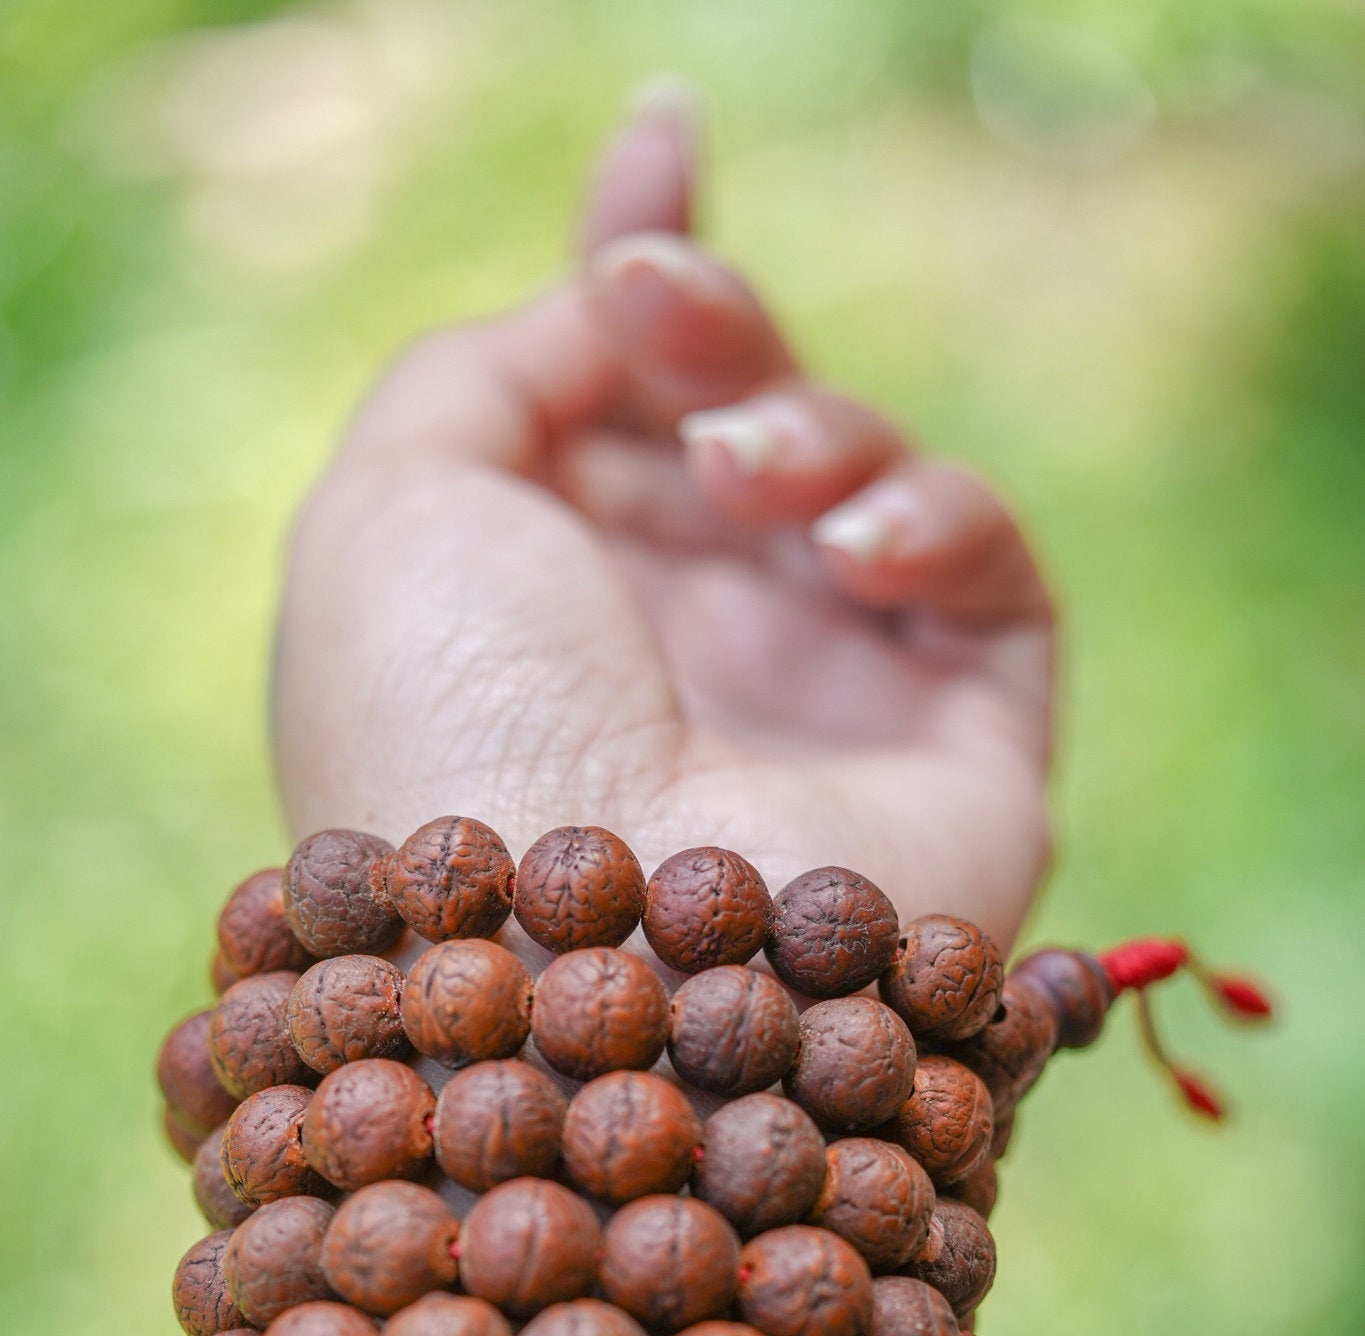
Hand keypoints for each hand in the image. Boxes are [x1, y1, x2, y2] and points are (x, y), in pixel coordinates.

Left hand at [275, 95, 1055, 948]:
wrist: (579, 954)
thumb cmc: (451, 726)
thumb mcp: (397, 506)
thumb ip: (500, 366)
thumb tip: (612, 304)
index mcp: (552, 610)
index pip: (628, 419)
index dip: (651, 284)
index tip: (662, 151)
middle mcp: (689, 658)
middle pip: (745, 426)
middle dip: (713, 332)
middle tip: (660, 296)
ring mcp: (826, 705)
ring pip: (868, 481)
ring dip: (811, 429)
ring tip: (746, 476)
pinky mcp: (962, 753)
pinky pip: (992, 576)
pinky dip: (934, 519)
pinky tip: (853, 546)